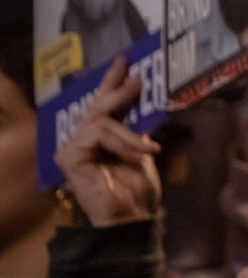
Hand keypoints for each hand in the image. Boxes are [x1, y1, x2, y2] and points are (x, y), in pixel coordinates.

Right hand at [55, 58, 161, 226]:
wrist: (131, 217)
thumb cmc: (136, 189)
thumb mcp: (141, 150)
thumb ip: (135, 128)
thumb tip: (142, 102)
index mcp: (99, 137)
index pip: (102, 104)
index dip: (111, 82)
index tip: (124, 61)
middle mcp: (82, 140)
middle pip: (96, 106)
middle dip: (117, 89)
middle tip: (137, 79)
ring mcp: (72, 148)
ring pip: (101, 120)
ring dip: (129, 133)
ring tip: (148, 149)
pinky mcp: (70, 157)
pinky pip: (98, 134)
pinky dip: (122, 141)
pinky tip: (138, 153)